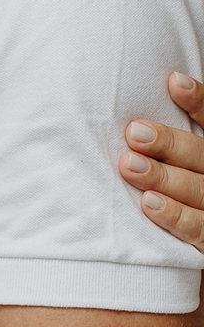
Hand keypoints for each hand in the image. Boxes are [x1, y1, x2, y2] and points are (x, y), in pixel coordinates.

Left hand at [120, 72, 203, 254]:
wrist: (195, 244)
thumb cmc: (180, 196)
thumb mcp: (182, 165)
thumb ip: (170, 145)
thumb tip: (142, 99)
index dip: (199, 101)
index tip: (174, 82)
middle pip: (203, 156)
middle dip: (169, 144)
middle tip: (134, 133)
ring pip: (199, 190)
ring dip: (164, 177)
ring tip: (130, 165)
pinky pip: (199, 229)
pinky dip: (175, 217)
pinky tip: (149, 204)